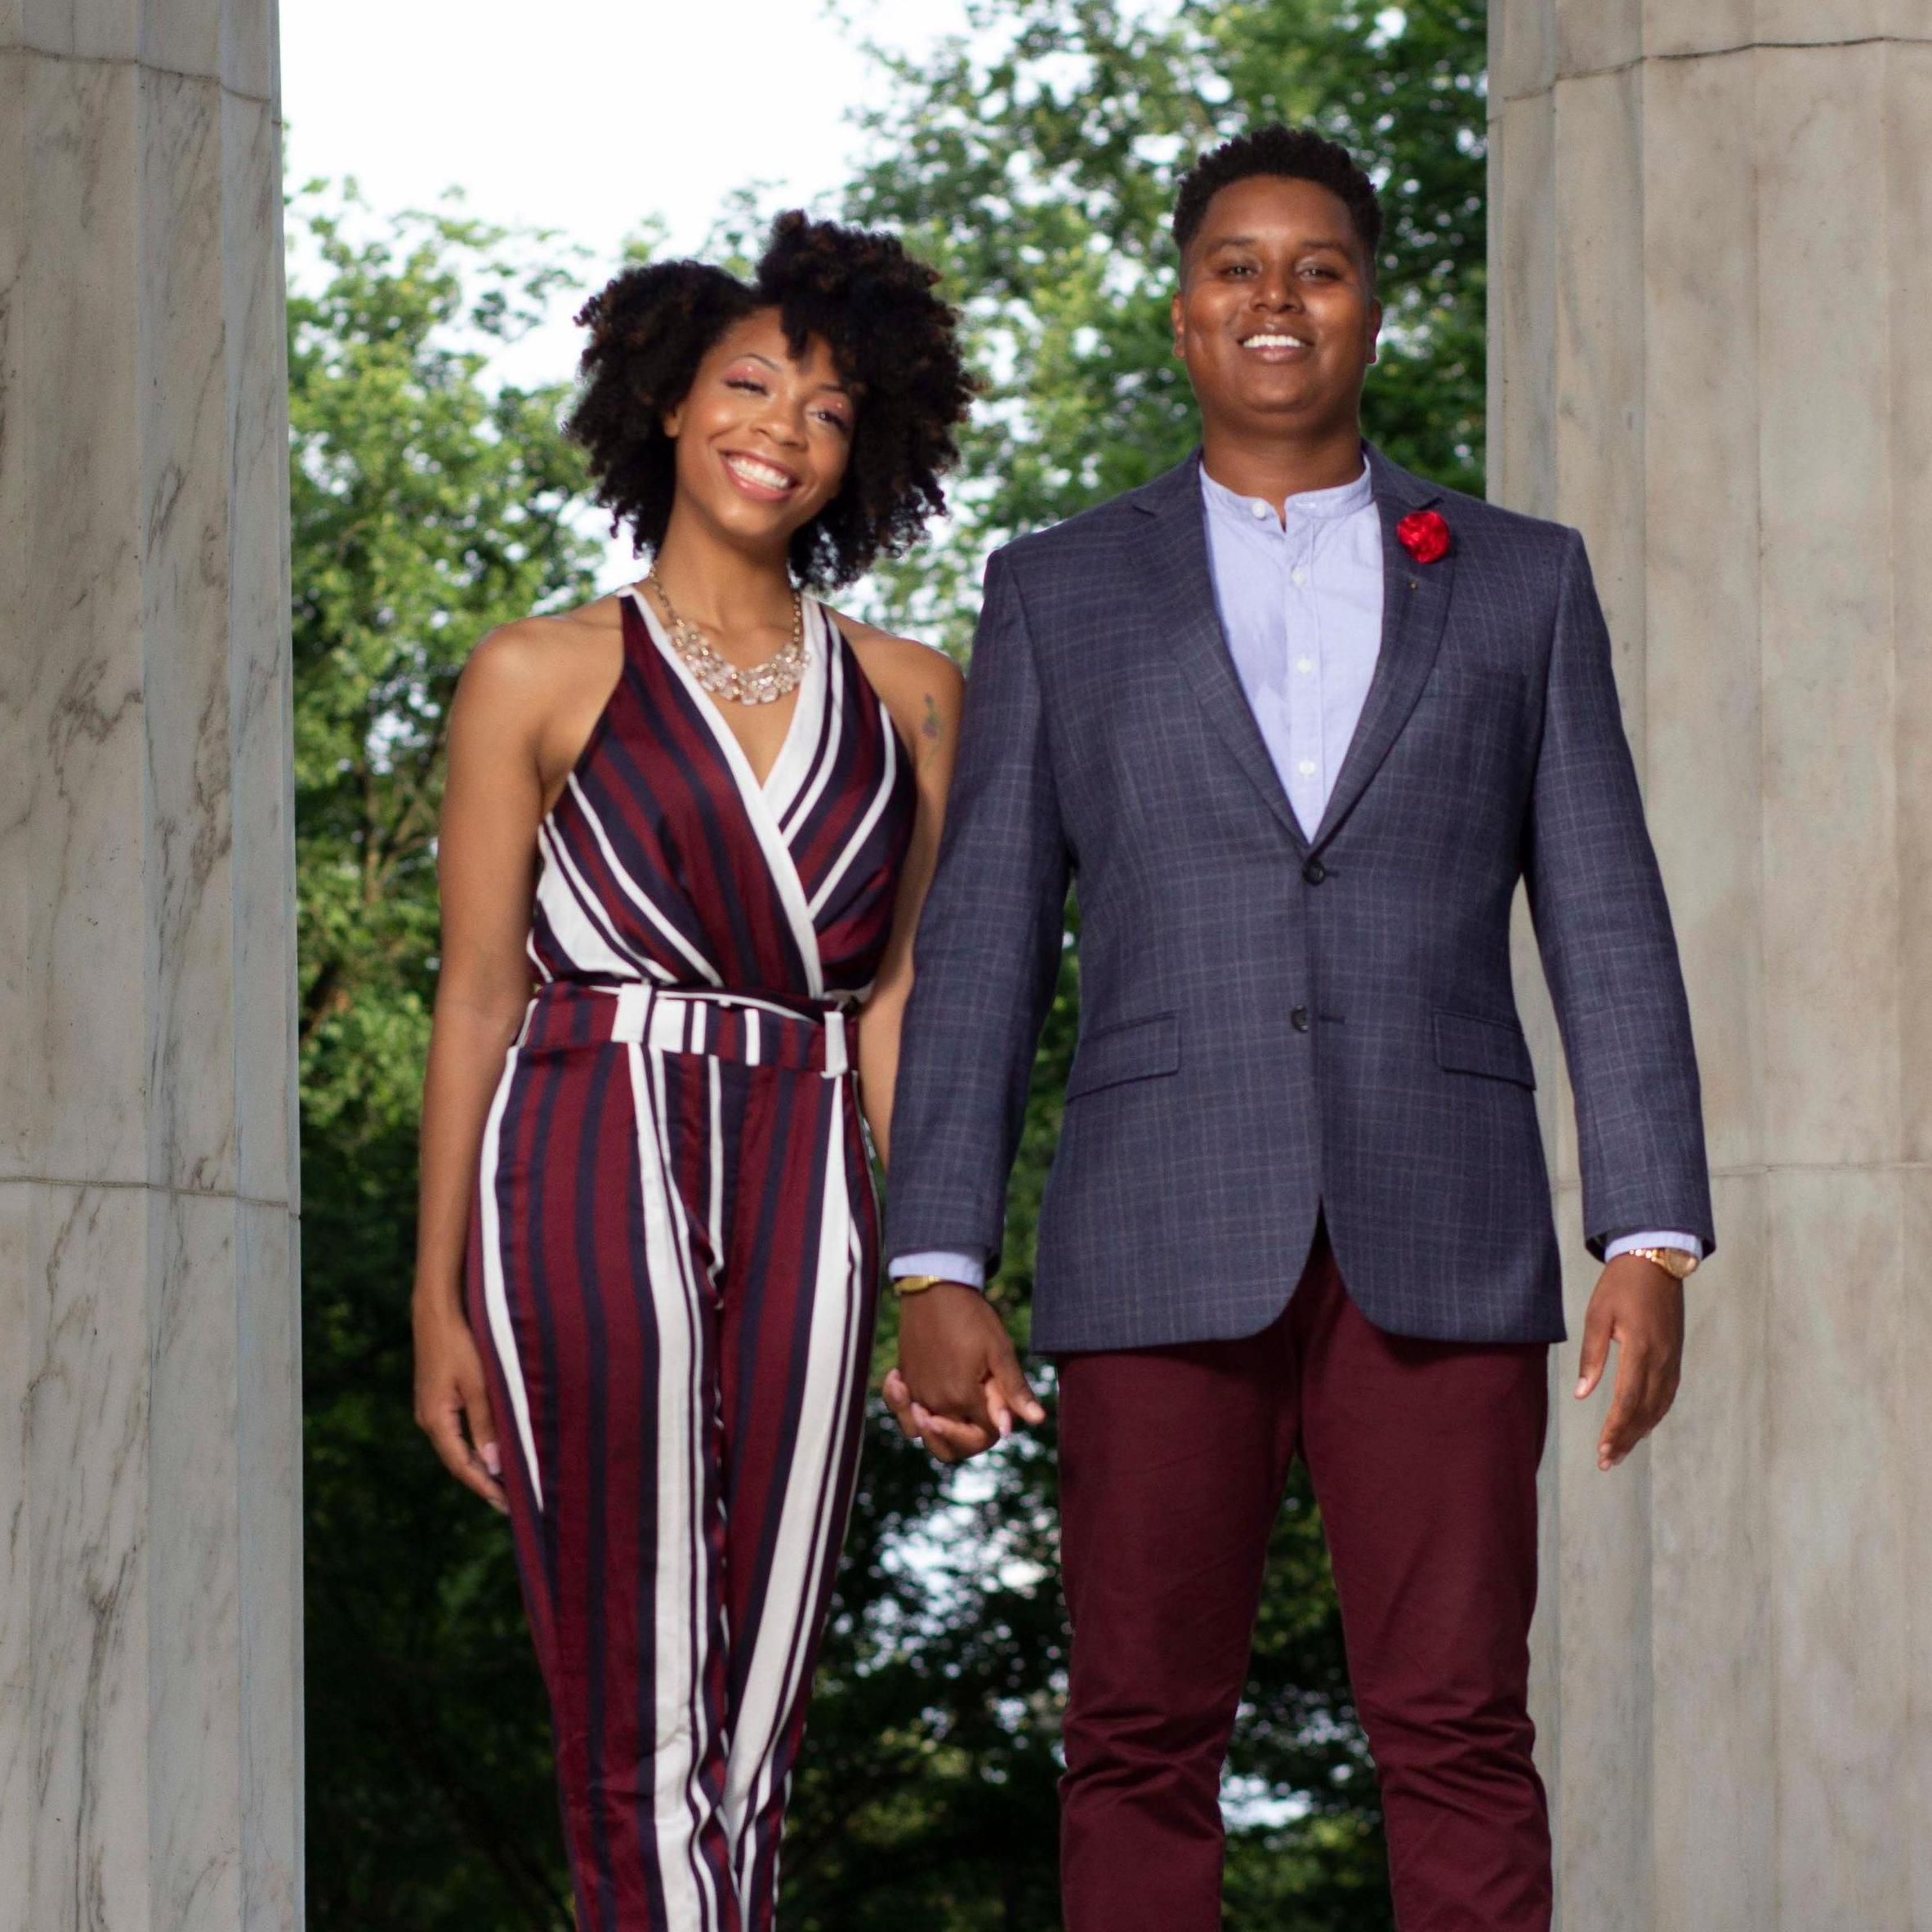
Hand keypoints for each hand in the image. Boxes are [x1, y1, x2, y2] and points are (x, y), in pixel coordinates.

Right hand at [413, 1296, 509, 1512]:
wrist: (436, 1311)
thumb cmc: (460, 1344)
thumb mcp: (479, 1385)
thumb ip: (486, 1425)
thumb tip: (494, 1465)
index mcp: (436, 1420)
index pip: (462, 1465)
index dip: (485, 1487)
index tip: (507, 1505)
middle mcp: (428, 1419)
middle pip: (457, 1460)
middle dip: (483, 1481)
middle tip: (509, 1502)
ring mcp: (430, 1409)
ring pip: (457, 1446)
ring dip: (479, 1464)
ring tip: (503, 1482)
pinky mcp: (436, 1398)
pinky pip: (456, 1430)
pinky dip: (474, 1445)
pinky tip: (491, 1449)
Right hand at [882, 1283, 1045, 1463]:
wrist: (935, 1288)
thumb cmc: (972, 1317)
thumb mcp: (1000, 1351)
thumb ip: (1014, 1390)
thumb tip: (1034, 1421)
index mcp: (963, 1398)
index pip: (984, 1436)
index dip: (997, 1425)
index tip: (999, 1400)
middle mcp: (935, 1402)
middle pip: (950, 1447)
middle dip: (965, 1440)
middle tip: (976, 1413)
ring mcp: (915, 1393)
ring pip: (921, 1434)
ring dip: (934, 1432)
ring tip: (946, 1410)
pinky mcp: (904, 1380)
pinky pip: (901, 1411)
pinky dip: (906, 1411)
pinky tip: (916, 1397)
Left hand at [1575, 1254, 1684, 1470]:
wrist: (1657, 1262)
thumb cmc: (1620, 1286)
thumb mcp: (1597, 1314)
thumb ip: (1591, 1356)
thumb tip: (1582, 1394)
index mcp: (1639, 1348)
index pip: (1627, 1399)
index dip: (1616, 1428)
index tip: (1602, 1450)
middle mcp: (1661, 1359)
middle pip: (1644, 1410)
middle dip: (1625, 1438)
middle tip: (1606, 1462)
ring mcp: (1671, 1360)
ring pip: (1658, 1406)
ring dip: (1639, 1432)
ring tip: (1619, 1452)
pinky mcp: (1674, 1357)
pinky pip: (1666, 1394)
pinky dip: (1653, 1415)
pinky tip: (1640, 1426)